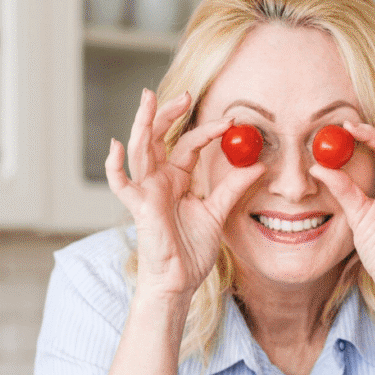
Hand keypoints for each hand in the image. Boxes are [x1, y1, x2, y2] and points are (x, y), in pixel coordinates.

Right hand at [105, 89, 263, 297]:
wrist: (180, 280)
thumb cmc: (192, 250)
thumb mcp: (218, 213)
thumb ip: (234, 188)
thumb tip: (259, 166)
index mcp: (177, 179)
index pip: (189, 145)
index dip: (207, 130)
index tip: (231, 120)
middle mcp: (159, 180)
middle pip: (159, 137)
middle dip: (169, 113)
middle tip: (186, 93)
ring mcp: (146, 191)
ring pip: (141, 150)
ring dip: (144, 123)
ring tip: (149, 99)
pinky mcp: (138, 207)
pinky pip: (120, 184)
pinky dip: (114, 165)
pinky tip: (116, 146)